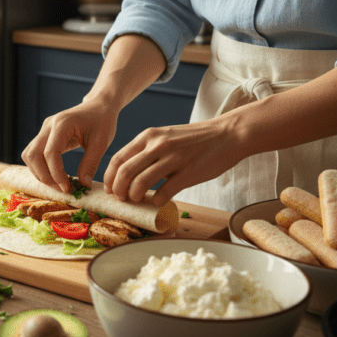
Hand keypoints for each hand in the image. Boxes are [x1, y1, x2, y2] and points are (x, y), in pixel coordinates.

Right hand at [21, 97, 118, 192]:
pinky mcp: (45, 135)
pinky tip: (55, 176)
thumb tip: (83, 184)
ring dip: (39, 172)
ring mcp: (44, 130)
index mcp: (62, 124)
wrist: (99, 106)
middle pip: (33, 155)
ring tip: (58, 184)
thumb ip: (91, 163)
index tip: (67, 188)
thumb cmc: (102, 121)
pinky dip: (40, 167)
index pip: (50, 153)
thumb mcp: (101, 143)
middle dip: (44, 175)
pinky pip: (34, 153)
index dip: (56, 173)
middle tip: (61, 188)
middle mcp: (48, 126)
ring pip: (29, 155)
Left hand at [103, 117, 245, 205]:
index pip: (118, 158)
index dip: (109, 177)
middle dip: (118, 190)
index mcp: (148, 136)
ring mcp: (173, 159)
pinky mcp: (188, 173)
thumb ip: (147, 150)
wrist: (227, 134)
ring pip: (140, 183)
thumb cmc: (195, 139)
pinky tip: (158, 201)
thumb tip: (128, 173)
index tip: (109, 189)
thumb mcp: (165, 136)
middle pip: (125, 172)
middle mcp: (157, 146)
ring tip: (137, 200)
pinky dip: (157, 201)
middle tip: (121, 199)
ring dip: (134, 197)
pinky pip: (164, 192)